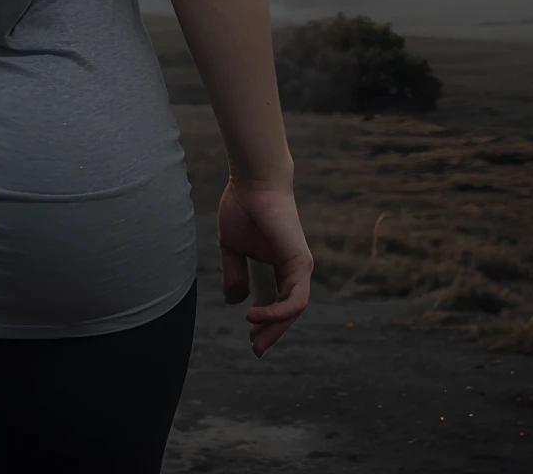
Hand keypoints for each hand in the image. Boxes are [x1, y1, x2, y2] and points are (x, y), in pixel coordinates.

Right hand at [217, 180, 312, 357]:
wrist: (252, 182)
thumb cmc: (242, 208)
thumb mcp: (231, 248)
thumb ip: (235, 274)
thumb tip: (236, 301)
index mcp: (279, 265)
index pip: (278, 302)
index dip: (266, 322)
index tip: (250, 337)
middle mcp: (294, 269)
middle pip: (288, 311)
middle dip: (272, 333)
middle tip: (255, 350)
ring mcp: (300, 267)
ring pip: (293, 310)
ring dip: (275, 327)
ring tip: (254, 337)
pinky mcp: (301, 263)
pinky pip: (295, 299)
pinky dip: (277, 312)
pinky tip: (255, 316)